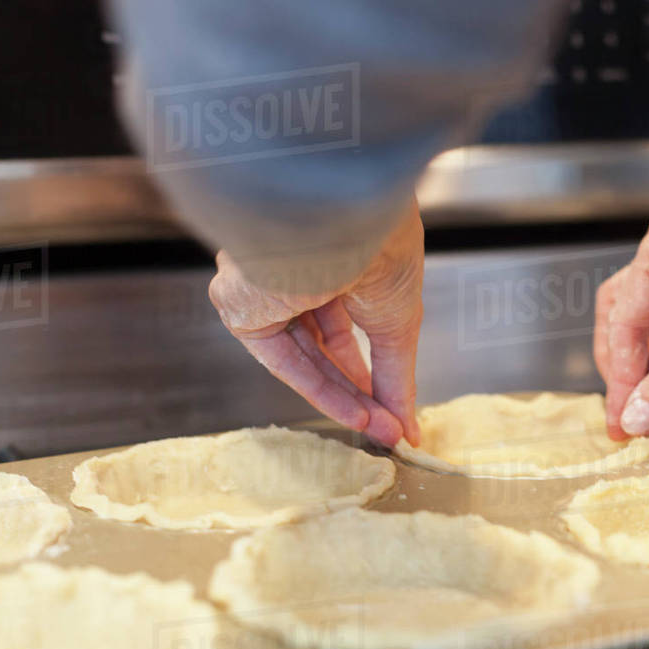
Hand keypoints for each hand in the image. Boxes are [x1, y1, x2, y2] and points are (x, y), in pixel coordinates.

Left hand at [209, 200, 423, 446]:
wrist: (340, 219)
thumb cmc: (379, 245)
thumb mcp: (399, 321)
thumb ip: (398, 378)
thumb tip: (408, 428)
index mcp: (330, 254)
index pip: (341, 320)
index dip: (369, 366)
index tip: (393, 405)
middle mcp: (291, 267)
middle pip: (322, 344)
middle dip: (360, 390)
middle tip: (390, 425)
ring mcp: (262, 284)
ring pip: (302, 355)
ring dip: (343, 396)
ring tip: (379, 427)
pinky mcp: (240, 302)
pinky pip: (278, 356)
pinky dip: (317, 388)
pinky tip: (354, 414)